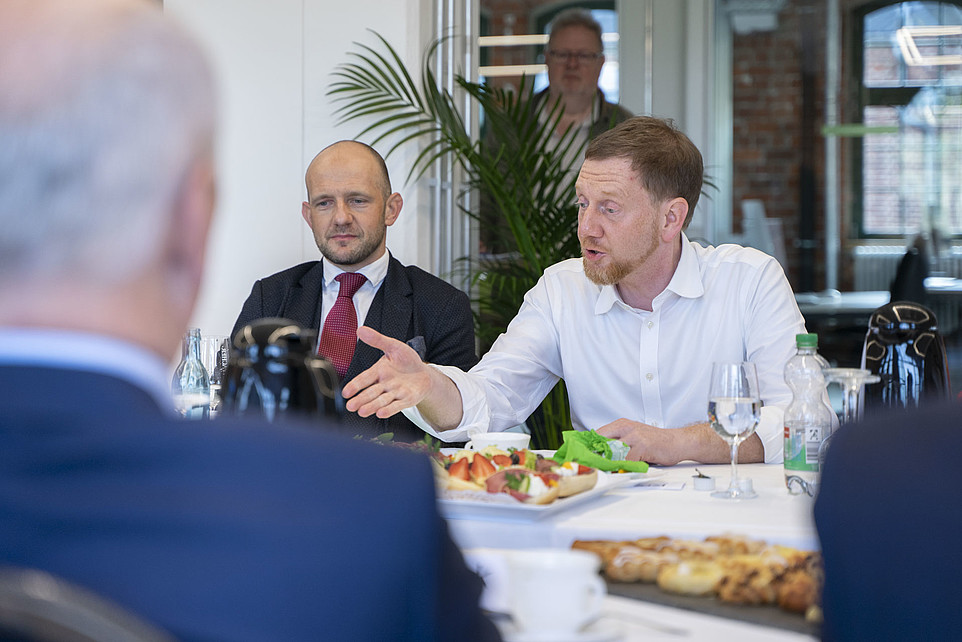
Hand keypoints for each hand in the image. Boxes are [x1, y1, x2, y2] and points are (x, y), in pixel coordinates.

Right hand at [342, 326, 432, 418]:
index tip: (345, 392)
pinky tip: (381, 413)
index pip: (364, 378)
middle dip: (360, 399)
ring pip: (382, 400)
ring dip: (372, 406)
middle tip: (350, 406)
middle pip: (371, 392)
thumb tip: (361, 330)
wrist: (424, 373)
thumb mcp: (393, 346)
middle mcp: (385, 384)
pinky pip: (397, 405)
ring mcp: (395, 393)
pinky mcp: (406, 400)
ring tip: (362, 412)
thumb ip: (378, 340)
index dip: (355, 385)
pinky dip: (389, 409)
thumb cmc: (407, 360)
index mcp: (379, 371)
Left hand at [598, 419, 764, 464]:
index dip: (585, 447)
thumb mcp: (633, 437)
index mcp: (620, 424)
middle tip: (583, 466)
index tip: (576, 456)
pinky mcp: (642, 446)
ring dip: (604, 464)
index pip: (596, 435)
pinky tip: (617, 473)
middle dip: (591, 456)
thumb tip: (598, 456)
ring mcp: (633, 436)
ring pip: (611, 452)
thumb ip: (618, 444)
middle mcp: (625, 427)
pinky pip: (626, 460)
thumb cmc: (656, 442)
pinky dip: (620, 468)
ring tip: (598, 472)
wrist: (679, 441)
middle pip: (600, 442)